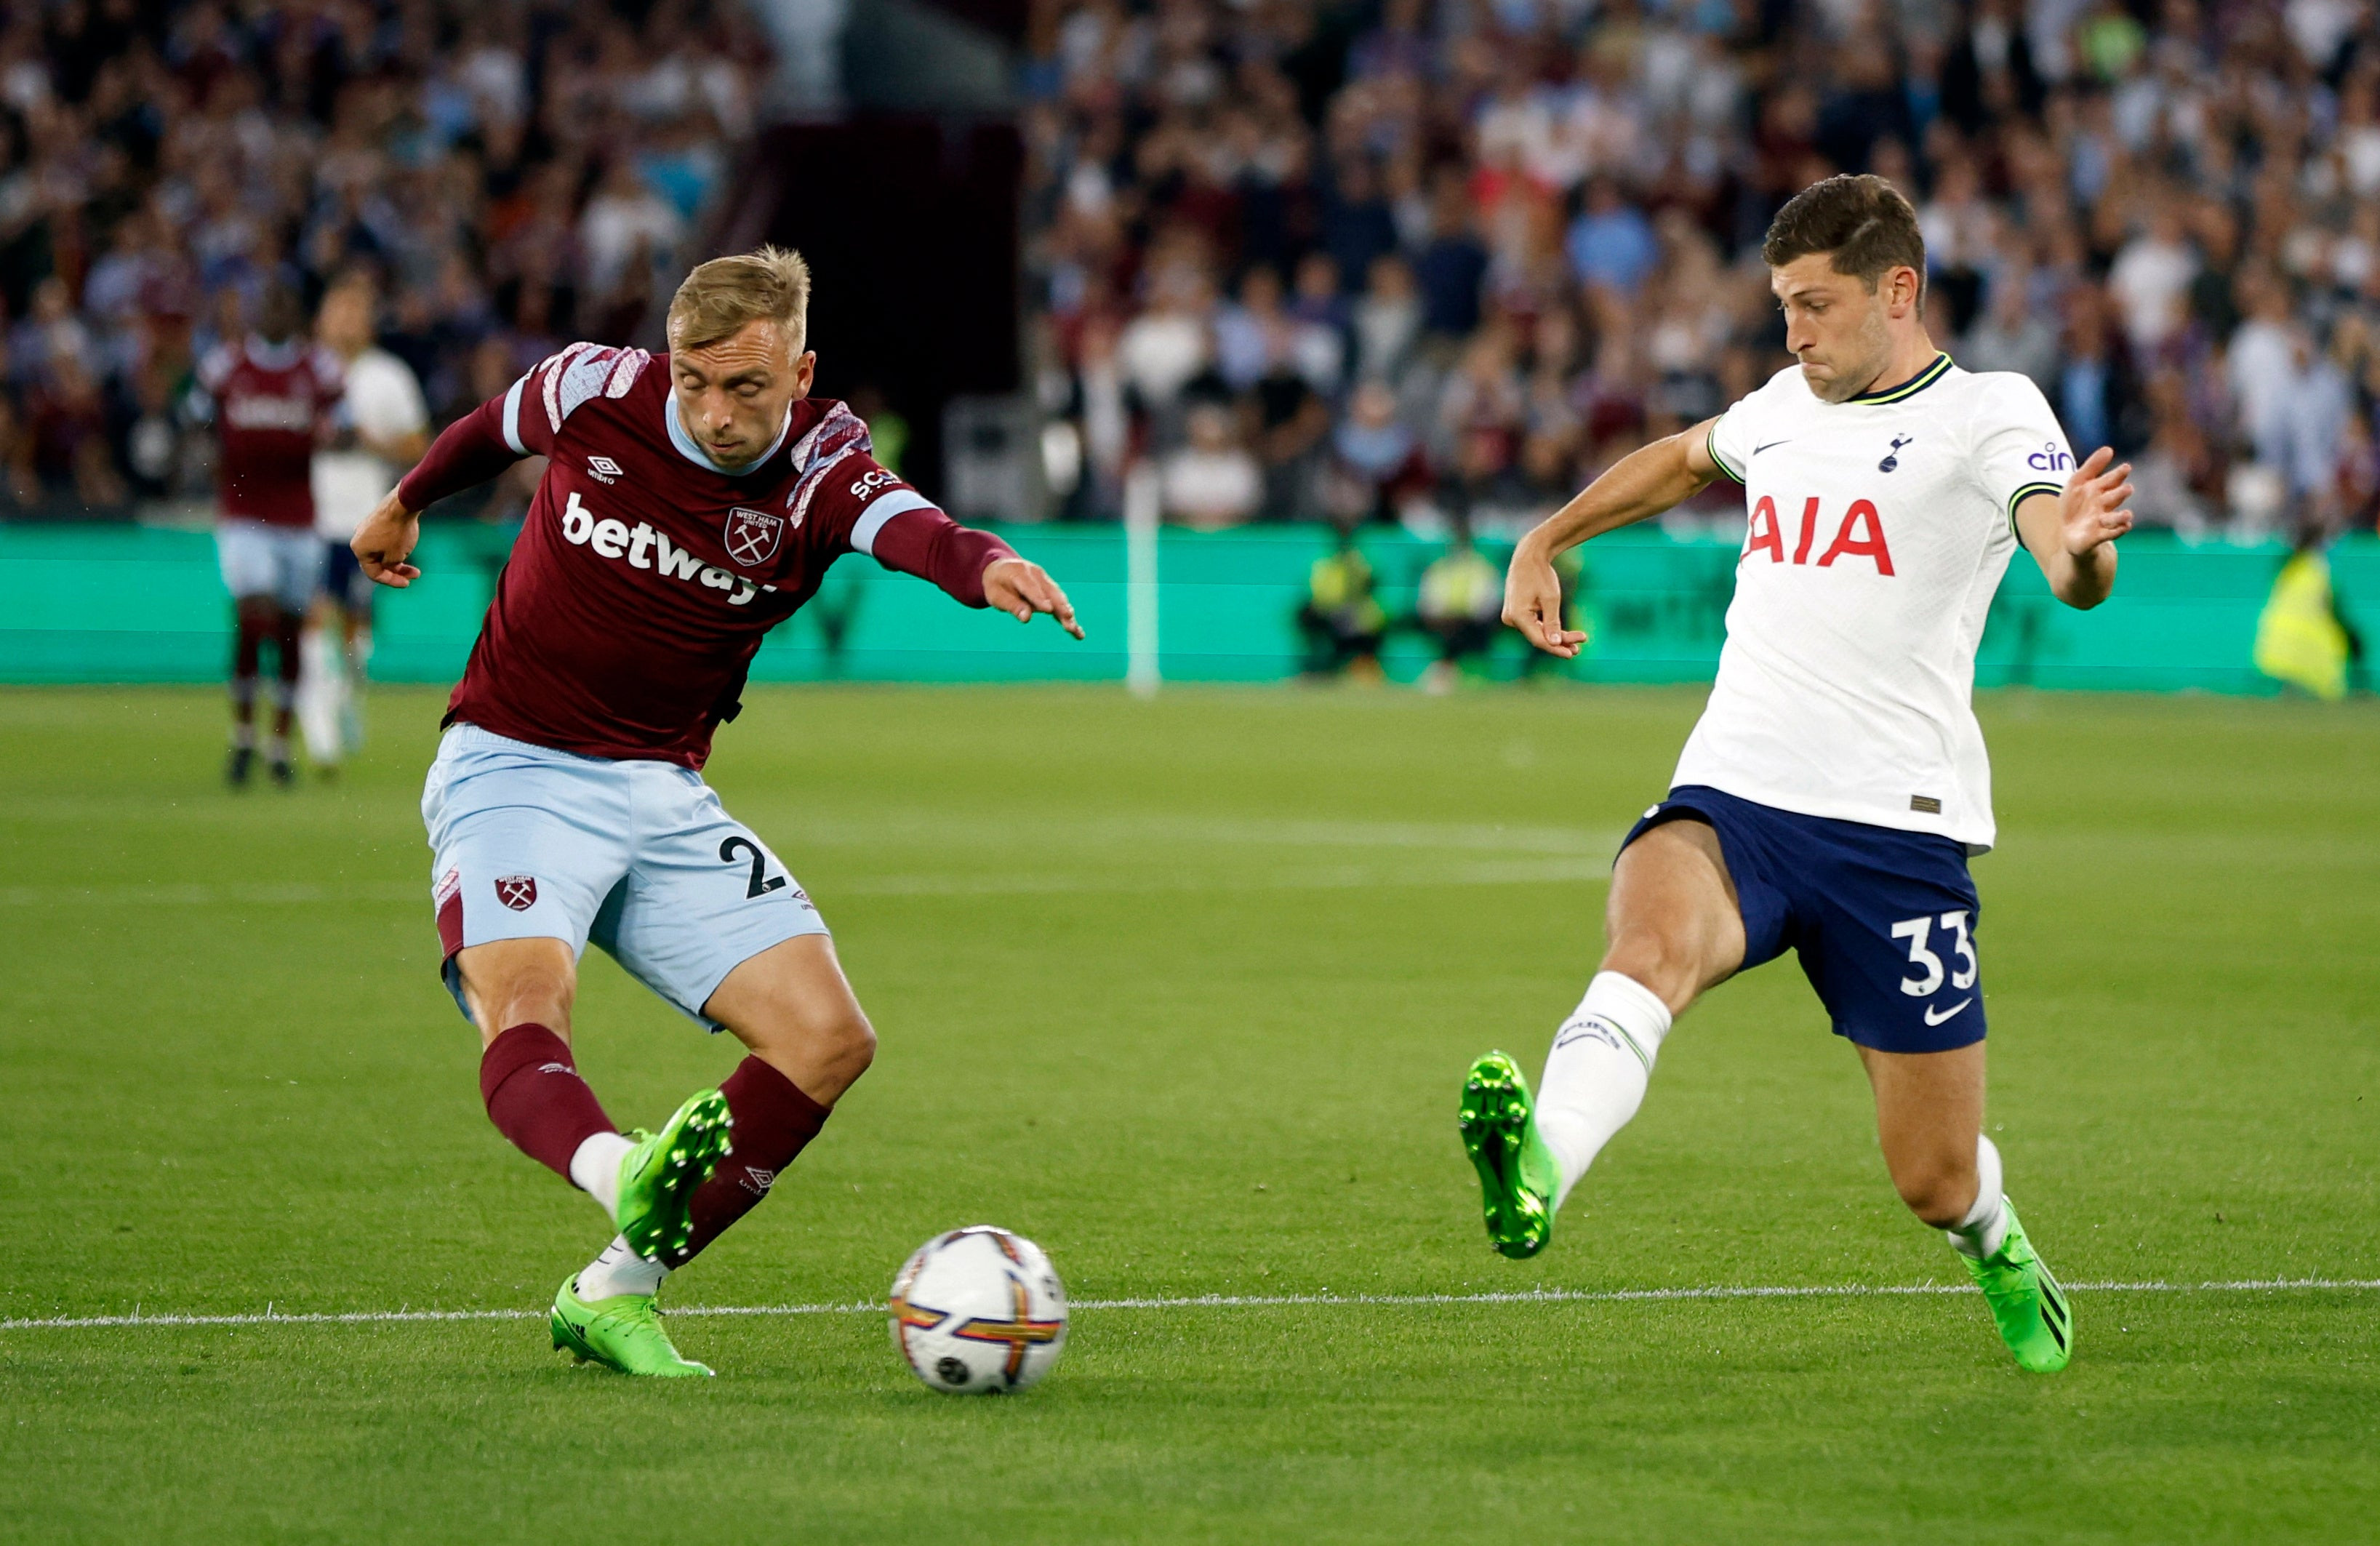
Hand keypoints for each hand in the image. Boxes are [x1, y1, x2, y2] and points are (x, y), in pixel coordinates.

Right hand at [352, 488, 421, 587]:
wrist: (403, 503)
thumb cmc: (398, 531)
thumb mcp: (396, 556)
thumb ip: (390, 566)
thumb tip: (389, 565)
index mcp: (359, 550)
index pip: (374, 573)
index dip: (391, 581)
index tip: (408, 583)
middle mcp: (359, 539)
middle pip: (378, 562)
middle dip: (397, 570)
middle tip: (415, 574)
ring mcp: (366, 528)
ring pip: (382, 551)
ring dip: (398, 558)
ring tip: (413, 557)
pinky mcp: (376, 521)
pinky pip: (384, 539)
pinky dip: (395, 546)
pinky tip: (408, 544)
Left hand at [983, 556, 1084, 638]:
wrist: (1001, 568)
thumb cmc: (997, 584)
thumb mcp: (996, 595)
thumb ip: (1012, 605)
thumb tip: (1026, 618)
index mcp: (1020, 573)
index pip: (1031, 588)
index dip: (1041, 599)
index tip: (1049, 610)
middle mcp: (1037, 575)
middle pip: (1051, 592)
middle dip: (1060, 606)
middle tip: (1069, 618)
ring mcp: (1046, 581)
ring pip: (1059, 598)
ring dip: (1067, 613)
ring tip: (1074, 629)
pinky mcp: (1050, 590)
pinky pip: (1060, 603)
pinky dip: (1068, 617)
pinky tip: (1077, 633)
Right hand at [1503, 541, 1585, 657]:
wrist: (1529, 556)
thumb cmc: (1540, 574)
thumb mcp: (1551, 599)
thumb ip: (1552, 623)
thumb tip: (1555, 643)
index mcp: (1518, 616)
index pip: (1538, 640)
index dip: (1556, 649)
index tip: (1572, 653)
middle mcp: (1511, 619)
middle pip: (1538, 637)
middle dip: (1559, 643)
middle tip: (1578, 649)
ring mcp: (1512, 617)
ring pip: (1536, 632)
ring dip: (1555, 637)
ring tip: (1576, 643)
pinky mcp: (1517, 613)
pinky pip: (1533, 625)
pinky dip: (1547, 629)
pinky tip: (1563, 635)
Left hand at [2059, 445, 2133, 557]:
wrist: (2067, 532)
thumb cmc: (2074, 505)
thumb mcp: (2077, 483)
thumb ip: (2092, 466)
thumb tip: (2109, 449)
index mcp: (2101, 489)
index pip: (2112, 480)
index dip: (2118, 475)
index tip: (2125, 468)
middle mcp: (2105, 504)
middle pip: (2115, 497)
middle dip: (2120, 494)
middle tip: (2126, 489)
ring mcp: (2103, 520)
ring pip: (2116, 518)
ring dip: (2121, 516)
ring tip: (2127, 514)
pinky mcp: (2099, 535)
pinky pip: (2111, 534)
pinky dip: (2117, 531)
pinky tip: (2124, 527)